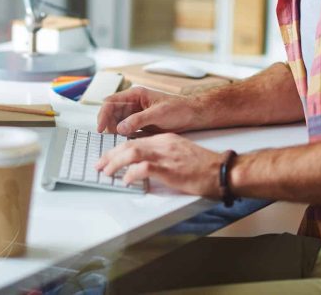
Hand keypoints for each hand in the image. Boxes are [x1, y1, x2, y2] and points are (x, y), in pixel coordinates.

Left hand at [95, 133, 223, 196]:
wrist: (221, 170)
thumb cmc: (203, 167)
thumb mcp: (180, 154)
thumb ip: (163, 156)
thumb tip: (144, 166)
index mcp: (165, 139)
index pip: (135, 141)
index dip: (118, 149)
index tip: (108, 157)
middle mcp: (162, 144)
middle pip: (129, 145)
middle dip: (111, 155)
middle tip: (99, 164)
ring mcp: (165, 155)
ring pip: (132, 153)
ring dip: (115, 162)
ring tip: (106, 171)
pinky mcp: (169, 169)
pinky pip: (143, 168)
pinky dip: (131, 174)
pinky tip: (126, 180)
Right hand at [96, 87, 200, 135]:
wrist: (192, 115)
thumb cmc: (178, 109)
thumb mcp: (158, 113)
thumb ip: (138, 120)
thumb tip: (120, 128)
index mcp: (135, 94)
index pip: (112, 102)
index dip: (103, 114)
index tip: (100, 127)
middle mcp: (132, 103)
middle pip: (111, 112)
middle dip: (106, 124)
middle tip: (106, 137)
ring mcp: (135, 114)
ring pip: (116, 122)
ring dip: (113, 130)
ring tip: (113, 141)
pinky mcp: (139, 124)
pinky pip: (125, 129)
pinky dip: (121, 135)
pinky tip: (122, 142)